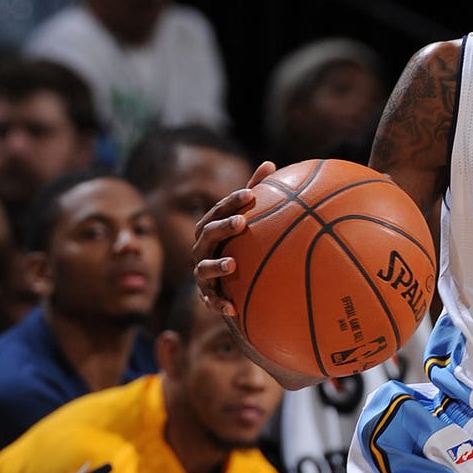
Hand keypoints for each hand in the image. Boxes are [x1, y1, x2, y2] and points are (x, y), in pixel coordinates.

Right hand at [191, 160, 276, 315]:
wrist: (226, 281)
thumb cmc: (239, 243)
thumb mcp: (247, 218)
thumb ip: (257, 192)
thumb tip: (270, 163)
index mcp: (210, 228)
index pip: (218, 210)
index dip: (232, 201)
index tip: (251, 193)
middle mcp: (201, 249)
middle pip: (208, 234)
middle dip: (223, 227)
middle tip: (242, 222)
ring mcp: (202, 273)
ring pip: (203, 268)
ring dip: (217, 266)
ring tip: (233, 265)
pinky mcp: (207, 295)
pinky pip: (210, 301)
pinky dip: (220, 304)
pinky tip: (233, 309)